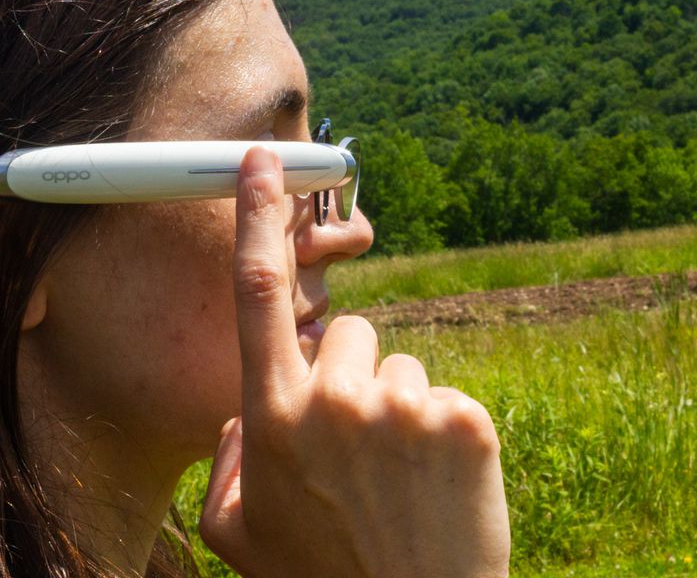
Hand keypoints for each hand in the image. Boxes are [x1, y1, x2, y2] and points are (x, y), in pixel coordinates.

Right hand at [199, 146, 509, 577]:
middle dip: (348, 374)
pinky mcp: (467, 419)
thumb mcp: (240, 530)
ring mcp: (407, 405)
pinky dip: (443, 433)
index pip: (258, 293)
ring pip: (400, 367)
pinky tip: (436, 488)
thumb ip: (228, 457)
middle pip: (347, 333)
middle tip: (358, 451)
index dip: (254, 217)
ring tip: (398, 480)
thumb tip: (252, 408)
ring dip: (398, 407)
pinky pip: (446, 399)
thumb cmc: (321, 577)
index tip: (261, 161)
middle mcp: (336, 399)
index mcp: (275, 416)